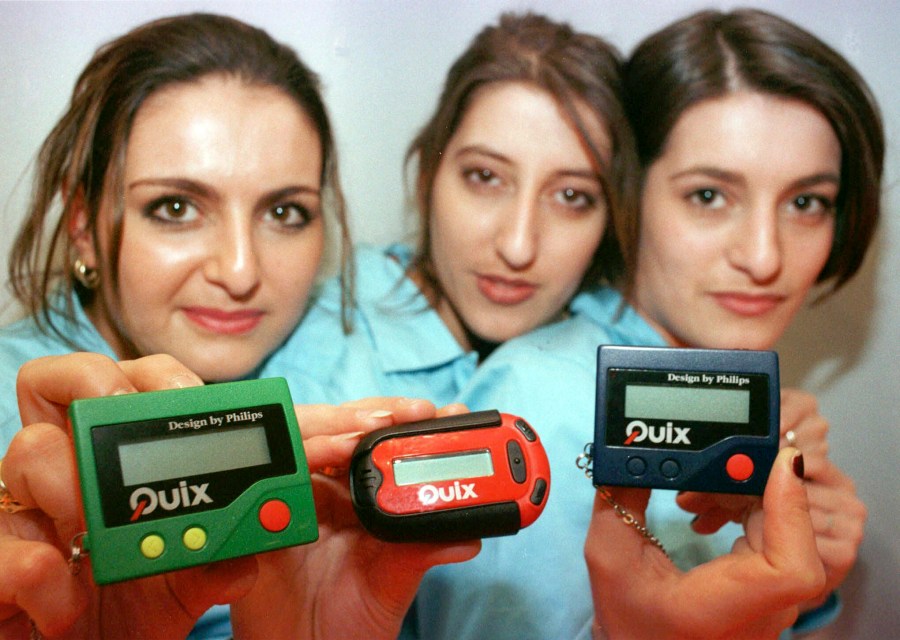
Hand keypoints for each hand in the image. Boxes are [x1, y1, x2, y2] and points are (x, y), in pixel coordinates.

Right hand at [2, 353, 255, 638]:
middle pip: (52, 383)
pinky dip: (35, 573)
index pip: (122, 386)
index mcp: (111, 466)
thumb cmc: (127, 616)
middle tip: (127, 417)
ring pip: (24, 450)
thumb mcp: (184, 589)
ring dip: (69, 481)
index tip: (188, 398)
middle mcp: (60, 475)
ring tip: (94, 537)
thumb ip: (215, 566)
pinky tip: (67, 606)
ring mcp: (20, 515)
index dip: (153, 377)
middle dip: (95, 384)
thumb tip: (245, 557)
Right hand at [231, 402, 480, 639]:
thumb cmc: (350, 621)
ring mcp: (292, 501)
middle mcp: (326, 491)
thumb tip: (470, 536)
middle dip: (371, 413)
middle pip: (339, 430)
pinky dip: (287, 467)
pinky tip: (313, 465)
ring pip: (302, 443)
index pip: (378, 440)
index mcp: (359, 497)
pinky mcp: (259, 522)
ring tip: (360, 436)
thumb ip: (422, 552)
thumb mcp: (393, 583)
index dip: (403, 420)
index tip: (436, 412)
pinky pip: (263, 486)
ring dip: (332, 431)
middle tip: (405, 413)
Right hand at [584, 447, 825, 639]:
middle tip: (703, 468)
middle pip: (788, 532)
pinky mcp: (775, 593)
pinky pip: (778, 538)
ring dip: (743, 495)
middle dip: (748, 484)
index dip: (793, 510)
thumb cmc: (629, 620)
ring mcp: (776, 605)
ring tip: (691, 498)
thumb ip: (620, 500)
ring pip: (785, 529)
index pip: (792, 567)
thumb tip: (634, 452)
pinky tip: (707, 512)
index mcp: (718, 611)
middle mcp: (762, 613)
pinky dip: (746, 510)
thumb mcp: (609, 557)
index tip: (777, 463)